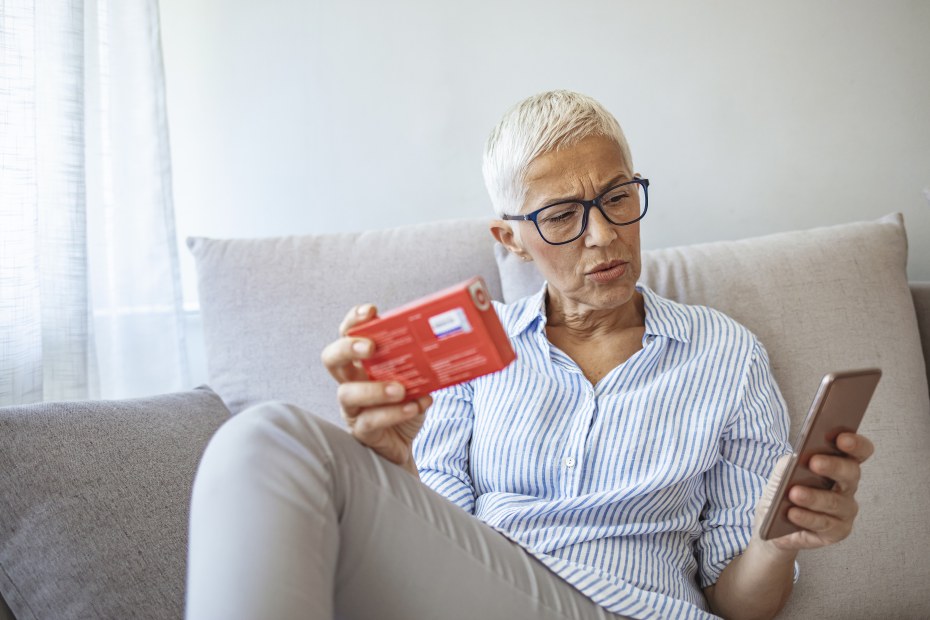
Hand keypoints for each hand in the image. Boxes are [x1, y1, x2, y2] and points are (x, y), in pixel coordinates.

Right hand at [320, 304, 431, 470]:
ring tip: (400, 389)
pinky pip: (370, 421)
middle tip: (370, 347)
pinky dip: (393, 413)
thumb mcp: (414, 379)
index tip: (371, 311)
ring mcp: (352, 408)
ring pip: (347, 393)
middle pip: (331, 358)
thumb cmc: (405, 405)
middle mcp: (350, 381)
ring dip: (375, 389)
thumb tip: (444, 343)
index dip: (354, 321)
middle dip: (348, 348)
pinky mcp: (361, 431)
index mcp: (361, 362)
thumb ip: (418, 363)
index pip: (347, 334)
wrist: (405, 445)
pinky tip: (414, 406)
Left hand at [754, 432, 874, 550]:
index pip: (859, 452)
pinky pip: (823, 524)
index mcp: (839, 464)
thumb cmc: (784, 489)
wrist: (773, 522)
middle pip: (851, 473)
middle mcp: (848, 486)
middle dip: (833, 466)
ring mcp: (845, 510)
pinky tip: (792, 513)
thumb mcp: (784, 471)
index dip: (856, 444)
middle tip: (814, 462)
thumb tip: (797, 458)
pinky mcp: (837, 531)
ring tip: (794, 493)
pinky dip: (806, 517)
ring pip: (834, 502)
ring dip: (813, 497)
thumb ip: (792, 461)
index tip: (841, 438)